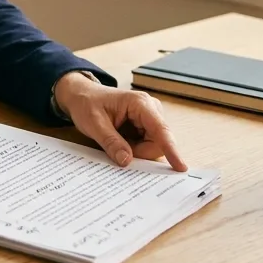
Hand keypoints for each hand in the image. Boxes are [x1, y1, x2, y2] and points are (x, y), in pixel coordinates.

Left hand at [54, 72, 185, 171]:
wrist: (82, 96)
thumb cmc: (87, 104)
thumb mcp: (94, 124)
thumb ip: (111, 142)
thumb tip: (126, 161)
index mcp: (140, 103)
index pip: (160, 130)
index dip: (171, 150)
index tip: (181, 167)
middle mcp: (150, 109)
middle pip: (157, 143)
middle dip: (140, 152)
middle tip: (116, 147)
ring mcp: (150, 117)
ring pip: (153, 146)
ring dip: (136, 151)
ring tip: (115, 139)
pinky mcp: (146, 125)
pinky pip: (147, 145)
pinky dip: (134, 149)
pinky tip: (121, 141)